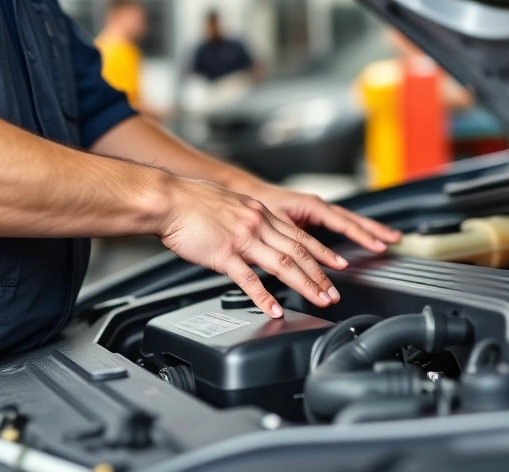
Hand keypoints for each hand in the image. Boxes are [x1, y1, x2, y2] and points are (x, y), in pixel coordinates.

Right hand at [160, 178, 349, 317]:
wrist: (168, 199)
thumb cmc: (193, 201)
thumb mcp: (232, 204)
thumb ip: (251, 219)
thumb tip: (261, 235)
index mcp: (261, 212)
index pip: (300, 235)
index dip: (323, 251)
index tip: (339, 264)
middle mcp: (257, 224)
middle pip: (299, 252)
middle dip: (321, 274)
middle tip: (335, 292)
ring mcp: (242, 239)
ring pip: (283, 264)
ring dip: (305, 284)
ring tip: (320, 300)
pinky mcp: (224, 254)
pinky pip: (249, 279)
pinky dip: (265, 296)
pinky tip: (275, 308)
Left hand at [240, 181, 402, 252]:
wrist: (247, 192)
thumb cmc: (258, 204)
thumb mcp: (275, 224)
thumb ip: (293, 242)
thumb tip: (308, 262)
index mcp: (312, 205)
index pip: (343, 223)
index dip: (361, 235)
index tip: (376, 245)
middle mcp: (319, 206)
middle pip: (354, 219)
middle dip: (375, 230)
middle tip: (394, 240)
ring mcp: (319, 211)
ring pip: (351, 220)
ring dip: (371, 229)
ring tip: (392, 238)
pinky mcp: (315, 218)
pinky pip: (343, 223)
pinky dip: (358, 231)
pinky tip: (369, 238)